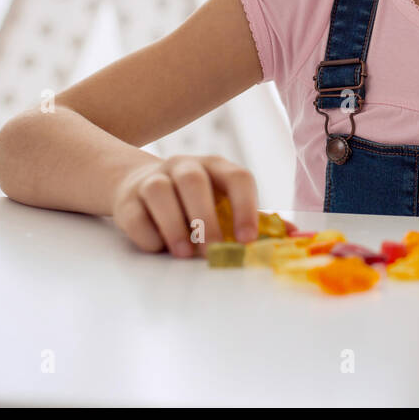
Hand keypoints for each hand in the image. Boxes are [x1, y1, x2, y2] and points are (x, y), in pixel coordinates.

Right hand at [110, 154, 258, 257]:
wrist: (138, 184)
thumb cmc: (192, 200)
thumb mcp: (223, 203)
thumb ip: (253, 219)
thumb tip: (292, 235)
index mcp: (216, 167)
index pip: (237, 178)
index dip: (245, 207)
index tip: (247, 240)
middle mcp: (184, 166)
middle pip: (194, 181)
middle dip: (205, 218)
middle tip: (212, 251)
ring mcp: (152, 178)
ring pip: (160, 191)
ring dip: (174, 225)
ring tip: (184, 253)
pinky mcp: (126, 198)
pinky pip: (134, 213)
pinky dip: (147, 234)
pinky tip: (159, 248)